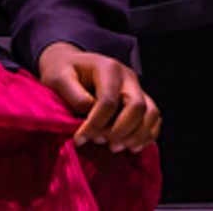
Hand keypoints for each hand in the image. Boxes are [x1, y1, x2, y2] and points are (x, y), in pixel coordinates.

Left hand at [38, 42, 160, 152]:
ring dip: (136, 135)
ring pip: (151, 114)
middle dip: (120, 130)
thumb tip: (90, 112)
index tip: (80, 139)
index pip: (108, 100)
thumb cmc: (63, 72)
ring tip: (114, 147)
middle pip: (136, 107)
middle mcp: (128, 77)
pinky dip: (147, 136)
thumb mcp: (58, 78)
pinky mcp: (142, 100)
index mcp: (107, 68)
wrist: (71, 64)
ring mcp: (138, 88)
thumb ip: (73, 94)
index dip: (95, 123)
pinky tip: (130, 146)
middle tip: (101, 143)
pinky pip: (155, 120)